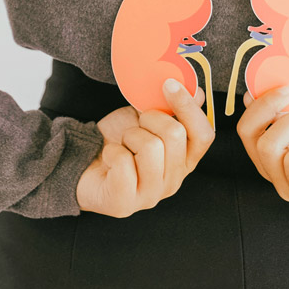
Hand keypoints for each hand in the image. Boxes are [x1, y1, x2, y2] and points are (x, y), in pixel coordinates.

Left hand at [76, 79, 214, 217]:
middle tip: (136, 125)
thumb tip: (197, 92)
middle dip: (150, 118)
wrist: (85, 161)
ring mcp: (151, 195)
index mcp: (184, 161)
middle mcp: (173, 181)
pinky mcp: (125, 203)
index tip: (169, 84)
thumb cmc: (120, 141)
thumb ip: (173, 108)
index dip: (189, 108)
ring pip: (150, 147)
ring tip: (123, 144)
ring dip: (130, 136)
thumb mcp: (147, 118)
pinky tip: (110, 157)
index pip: (204, 135)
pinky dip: (112, 151)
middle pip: (175, 135)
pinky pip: (123, 162)